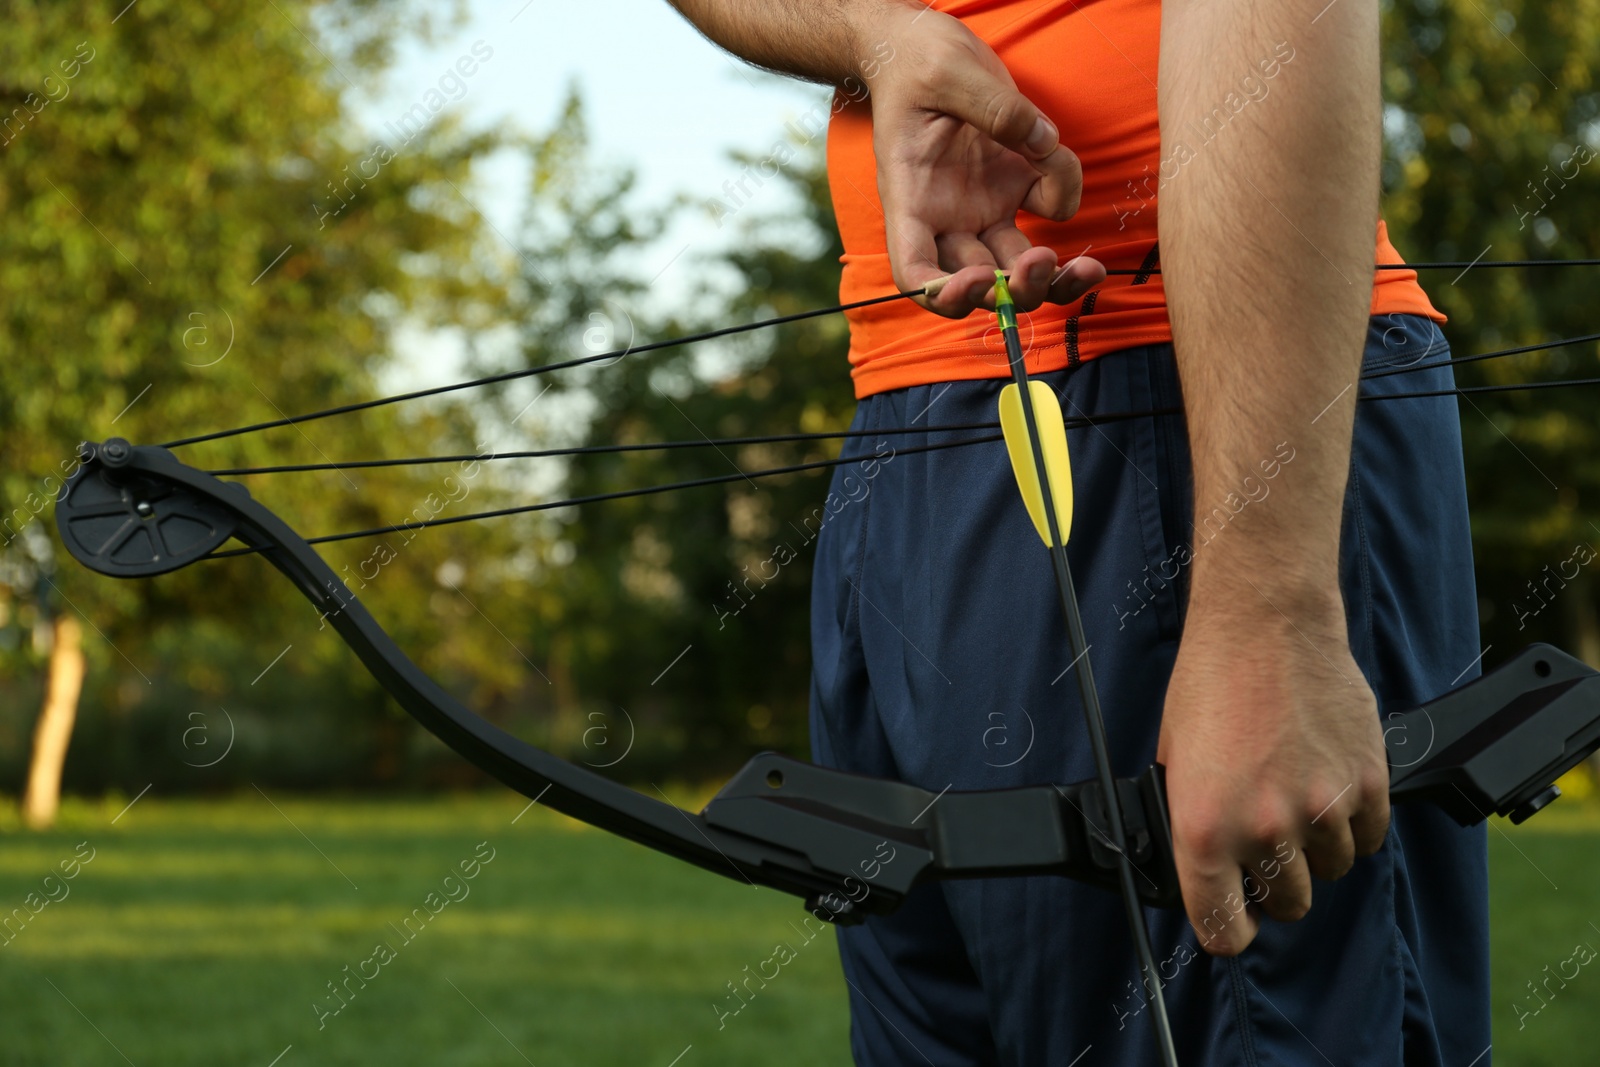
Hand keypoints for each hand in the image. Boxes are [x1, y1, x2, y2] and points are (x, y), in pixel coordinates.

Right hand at [852, 3, 1104, 317]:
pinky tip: (1058, 158)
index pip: (914, 273)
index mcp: (911, 201)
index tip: (980, 279)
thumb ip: (994, 106)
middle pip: (977, 285)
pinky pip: (1050, 208)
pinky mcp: (1013, 186)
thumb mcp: (947, 72)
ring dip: (1052, 279)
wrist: (924, 46)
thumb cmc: (917, 61)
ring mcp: (982, 207)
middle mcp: (945, 217)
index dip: (944, 294)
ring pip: (1017, 269)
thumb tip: (1042, 141)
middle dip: (1013, 291)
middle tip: (1042, 262)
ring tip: (1087, 269)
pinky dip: (1065, 193)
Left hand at [1156, 591, 1389, 955]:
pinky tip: (1327, 786)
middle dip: (1275, 884)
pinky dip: (1352, 823)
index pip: (1224, 930)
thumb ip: (1194, 826)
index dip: (1229, 929)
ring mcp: (1322, 809)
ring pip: (1330, 871)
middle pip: (1286, 905)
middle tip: (1266, 844)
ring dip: (1315, 849)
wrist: (1265, 627)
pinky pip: (1368, 838)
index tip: (1234, 920)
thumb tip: (1207, 872)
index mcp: (1205, 830)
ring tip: (1294, 796)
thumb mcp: (1174, 763)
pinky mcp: (1367, 785)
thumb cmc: (1211, 684)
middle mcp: (1265, 829)